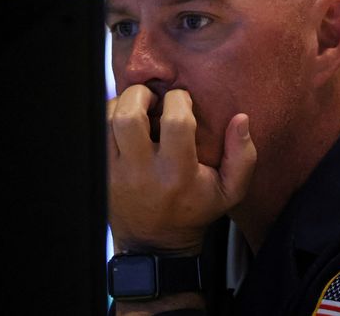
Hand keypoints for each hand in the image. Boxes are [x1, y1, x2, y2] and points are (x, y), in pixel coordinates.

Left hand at [107, 85, 256, 253]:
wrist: (155, 243)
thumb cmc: (194, 211)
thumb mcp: (230, 191)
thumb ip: (243, 156)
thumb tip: (240, 119)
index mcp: (177, 173)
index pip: (176, 122)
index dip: (179, 99)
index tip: (182, 100)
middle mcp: (143, 172)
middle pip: (128, 117)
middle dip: (140, 95)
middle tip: (151, 97)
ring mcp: (116, 173)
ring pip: (107, 121)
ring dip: (120, 104)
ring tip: (136, 107)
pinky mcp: (101, 173)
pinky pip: (96, 134)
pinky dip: (107, 120)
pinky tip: (123, 122)